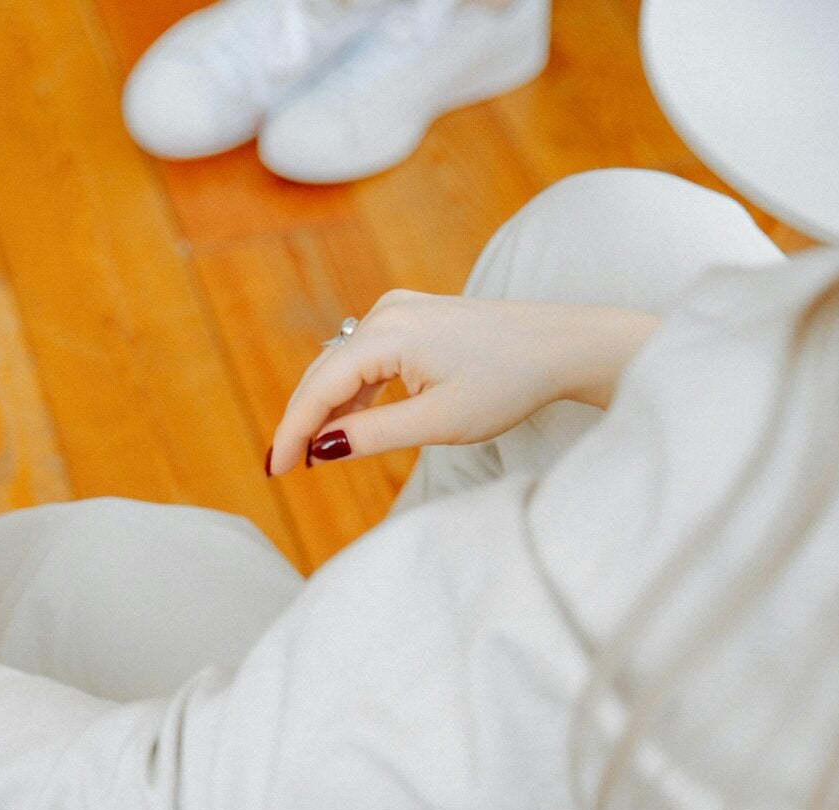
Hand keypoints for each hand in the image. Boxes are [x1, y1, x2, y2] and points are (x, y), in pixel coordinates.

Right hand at [265, 291, 658, 474]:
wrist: (563, 345)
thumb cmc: (510, 381)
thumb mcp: (439, 421)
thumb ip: (374, 435)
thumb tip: (320, 448)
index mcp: (389, 333)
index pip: (320, 387)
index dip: (293, 431)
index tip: (275, 470)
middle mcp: (386, 313)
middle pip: (323, 373)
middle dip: (302, 421)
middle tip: (284, 467)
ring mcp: (399, 311)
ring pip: (343, 366)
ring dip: (327, 409)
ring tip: (313, 454)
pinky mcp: (413, 318)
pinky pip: (366, 358)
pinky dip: (353, 393)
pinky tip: (348, 424)